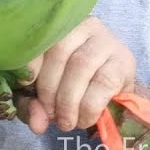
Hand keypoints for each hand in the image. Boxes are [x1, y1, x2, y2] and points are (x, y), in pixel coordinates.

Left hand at [15, 17, 135, 134]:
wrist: (111, 96)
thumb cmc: (70, 88)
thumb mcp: (44, 94)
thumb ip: (32, 106)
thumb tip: (36, 124)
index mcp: (58, 26)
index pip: (40, 37)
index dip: (31, 61)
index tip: (25, 85)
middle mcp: (84, 25)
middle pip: (59, 51)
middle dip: (49, 88)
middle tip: (49, 114)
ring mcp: (106, 40)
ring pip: (81, 64)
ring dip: (69, 100)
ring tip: (66, 121)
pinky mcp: (124, 60)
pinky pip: (104, 82)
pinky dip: (90, 106)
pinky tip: (84, 118)